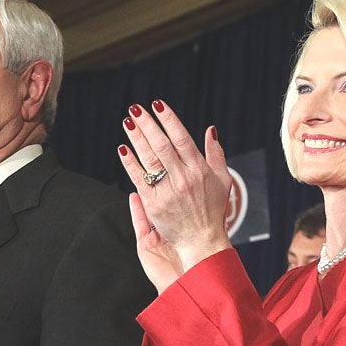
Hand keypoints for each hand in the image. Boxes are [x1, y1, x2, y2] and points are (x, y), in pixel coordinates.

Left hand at [117, 100, 233, 290]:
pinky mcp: (154, 204)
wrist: (201, 241)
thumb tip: (210, 130)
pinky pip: (139, 179)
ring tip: (128, 122)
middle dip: (147, 125)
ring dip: (136, 138)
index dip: (168, 119)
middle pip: (162, 145)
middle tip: (136, 109)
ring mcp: (168, 192)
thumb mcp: (223, 180)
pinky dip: (130, 163)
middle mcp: (183, 178)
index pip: (181, 138)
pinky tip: (123, 149)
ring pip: (149, 159)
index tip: (157, 105)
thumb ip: (216, 154)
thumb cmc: (213, 210)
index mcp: (199, 169)